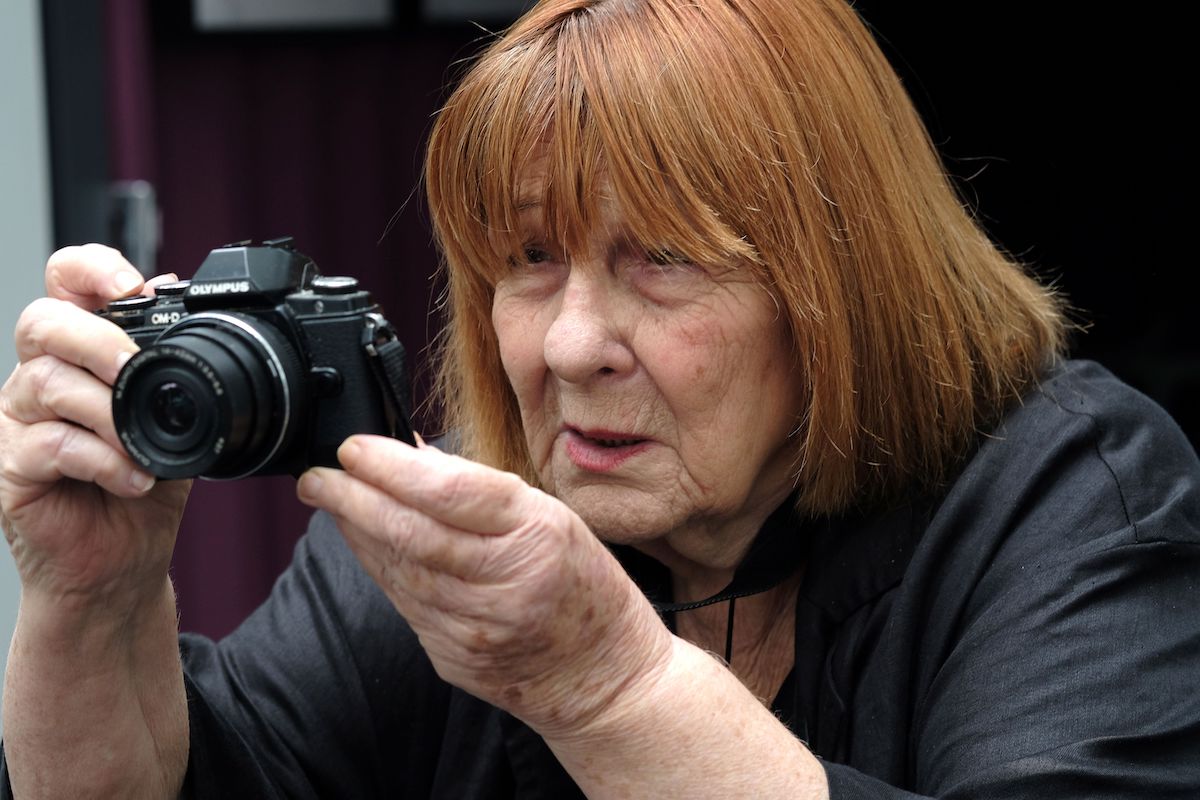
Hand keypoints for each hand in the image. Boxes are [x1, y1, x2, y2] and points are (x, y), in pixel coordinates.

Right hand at [0, 245, 190, 611]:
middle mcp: (38, 379)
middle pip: (42, 323)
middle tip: (135, 371)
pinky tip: (131, 478)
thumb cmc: (142, 488)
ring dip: (106, 412)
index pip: (63, 284)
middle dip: (96, 340)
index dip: (89, 269)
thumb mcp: (173, 420)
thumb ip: (170, 364)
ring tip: (142, 447)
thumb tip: (175, 292)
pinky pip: (46, 444)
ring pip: (45, 383)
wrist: (122, 563)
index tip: (130, 286)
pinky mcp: (8, 468)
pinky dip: (100, 459)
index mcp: (77, 356)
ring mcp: (17, 422)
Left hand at [297, 434, 673, 735]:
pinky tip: (362, 542)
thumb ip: (483, 490)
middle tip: (315, 476)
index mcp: (536, 534)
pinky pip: (405, 602)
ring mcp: (476, 626)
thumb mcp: (554, 519)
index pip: (449, 492)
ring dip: (355, 532)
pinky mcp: (454, 656)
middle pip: (410, 533)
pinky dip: (378, 566)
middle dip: (352, 498)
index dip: (390, 467)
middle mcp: (504, 582)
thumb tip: (414, 455)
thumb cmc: (586, 587)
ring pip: (398, 569)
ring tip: (329, 500)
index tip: (354, 447)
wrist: (606, 679)